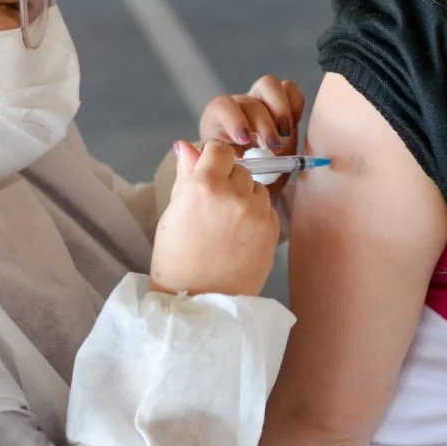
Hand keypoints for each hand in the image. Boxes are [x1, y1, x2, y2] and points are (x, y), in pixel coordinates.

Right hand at [150, 141, 279, 297]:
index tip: (207, 172)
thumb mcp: (173, 211)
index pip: (219, 149)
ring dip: (245, 197)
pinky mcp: (273, 231)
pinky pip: (267, 210)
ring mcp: (258, 213)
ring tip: (227, 225)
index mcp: (204, 186)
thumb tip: (185, 145)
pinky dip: (257, 217)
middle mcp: (235, 194)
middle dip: (228, 181)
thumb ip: (185, 174)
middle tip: (213, 208)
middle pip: (240, 169)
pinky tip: (239, 237)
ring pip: (257, 188)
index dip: (212, 158)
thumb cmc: (177, 257)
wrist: (199, 300)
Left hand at [199, 76, 306, 194]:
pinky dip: (295, 105)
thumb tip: (183, 148)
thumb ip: (200, 163)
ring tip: (286, 134)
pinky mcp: (282, 104)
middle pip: (249, 100)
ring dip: (281, 109)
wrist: (248, 179)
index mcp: (217, 121)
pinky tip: (293, 126)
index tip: (245, 140)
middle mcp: (238, 107)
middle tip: (272, 146)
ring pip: (269, 85)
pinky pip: (290, 90)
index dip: (234, 119)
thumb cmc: (231, 176)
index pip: (221, 106)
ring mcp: (261, 102)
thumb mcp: (216, 173)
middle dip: (263, 123)